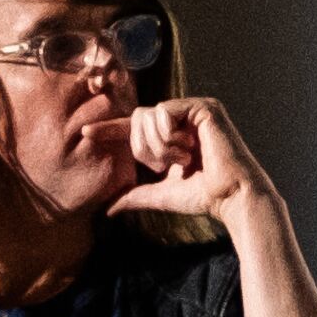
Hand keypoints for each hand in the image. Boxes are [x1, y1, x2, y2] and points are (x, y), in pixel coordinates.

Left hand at [115, 93, 272, 225]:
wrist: (231, 198)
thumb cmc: (202, 196)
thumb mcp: (161, 194)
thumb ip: (135, 195)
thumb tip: (107, 210)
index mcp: (174, 132)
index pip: (135, 126)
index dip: (110, 129)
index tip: (86, 133)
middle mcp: (184, 116)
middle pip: (137, 119)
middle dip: (144, 148)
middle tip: (168, 166)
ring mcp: (194, 109)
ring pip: (148, 116)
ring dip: (159, 146)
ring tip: (183, 160)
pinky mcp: (203, 107)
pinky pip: (163, 112)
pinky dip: (169, 136)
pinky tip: (190, 150)